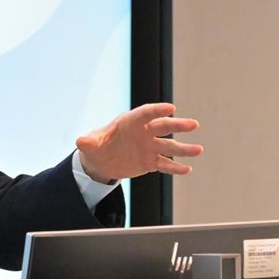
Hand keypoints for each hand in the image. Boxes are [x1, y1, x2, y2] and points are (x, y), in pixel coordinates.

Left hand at [75, 102, 201, 182]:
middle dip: (177, 125)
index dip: (157, 110)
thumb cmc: (96, 146)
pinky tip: (187, 169)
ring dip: (183, 148)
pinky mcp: (150, 162)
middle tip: (193, 125)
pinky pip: (165, 164)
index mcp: (130, 122)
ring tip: (198, 150)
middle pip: (163, 127)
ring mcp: (149, 147)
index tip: (171, 108)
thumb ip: (88, 142)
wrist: (100, 162)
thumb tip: (80, 141)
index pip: (145, 113)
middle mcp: (143, 132)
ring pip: (169, 146)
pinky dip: (175, 167)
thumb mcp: (90, 144)